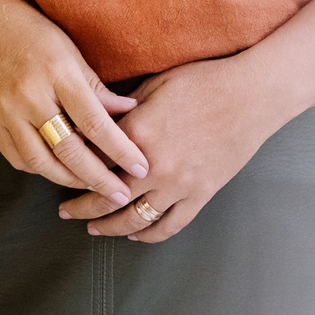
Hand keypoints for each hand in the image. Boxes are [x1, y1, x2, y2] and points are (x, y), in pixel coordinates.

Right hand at [0, 0, 149, 203]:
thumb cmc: (28, 28)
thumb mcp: (69, 48)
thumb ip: (96, 85)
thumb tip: (127, 111)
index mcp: (57, 73)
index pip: (95, 122)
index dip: (121, 149)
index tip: (142, 167)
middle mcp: (30, 97)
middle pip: (68, 151)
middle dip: (99, 178)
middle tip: (122, 194)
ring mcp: (5, 113)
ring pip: (41, 163)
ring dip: (70, 180)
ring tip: (93, 187)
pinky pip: (17, 158)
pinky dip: (40, 170)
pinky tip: (58, 171)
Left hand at [57, 55, 282, 242]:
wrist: (252, 94)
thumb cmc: (206, 80)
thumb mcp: (158, 83)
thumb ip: (126, 108)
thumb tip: (101, 121)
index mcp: (139, 132)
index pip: (94, 158)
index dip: (75, 166)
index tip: (62, 170)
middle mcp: (153, 165)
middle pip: (107, 197)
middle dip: (82, 207)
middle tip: (66, 211)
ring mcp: (179, 184)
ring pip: (134, 219)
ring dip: (109, 227)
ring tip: (93, 228)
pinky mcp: (200, 194)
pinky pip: (169, 225)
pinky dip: (148, 235)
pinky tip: (135, 234)